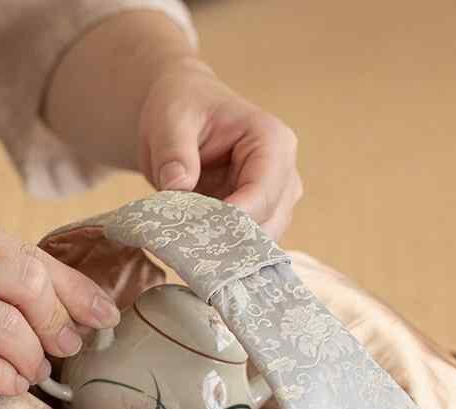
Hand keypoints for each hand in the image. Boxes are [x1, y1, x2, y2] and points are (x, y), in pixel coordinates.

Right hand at [0, 201, 118, 401]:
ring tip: (34, 371)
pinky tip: (9, 384)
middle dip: (58, 323)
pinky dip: (3, 378)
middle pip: (26, 283)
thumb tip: (73, 307)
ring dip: (31, 358)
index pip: (28, 254)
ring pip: (4, 327)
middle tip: (66, 349)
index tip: (105, 316)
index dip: (75, 289)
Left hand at [138, 59, 302, 238]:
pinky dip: (224, 253)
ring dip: (227, 251)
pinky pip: (248, 246)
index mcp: (272, 141)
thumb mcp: (171, 120)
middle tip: (187, 251)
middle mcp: (284, 173)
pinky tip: (197, 252)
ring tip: (189, 251)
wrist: (183, 117)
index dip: (232, 220)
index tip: (197, 235)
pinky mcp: (261, 218)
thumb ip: (175, 152)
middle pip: (268, 223)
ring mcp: (277, 199)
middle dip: (229, 241)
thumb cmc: (183, 108)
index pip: (262, 193)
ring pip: (262, 242)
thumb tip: (178, 185)